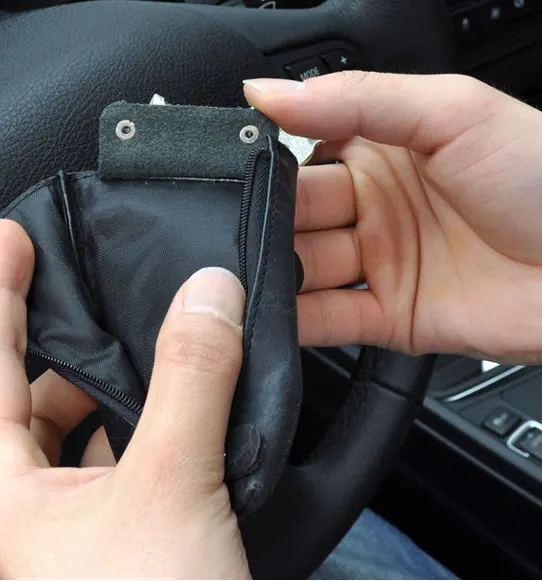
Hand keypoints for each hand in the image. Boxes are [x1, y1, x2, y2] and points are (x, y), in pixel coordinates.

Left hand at [0, 219, 250, 578]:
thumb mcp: (169, 486)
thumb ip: (188, 382)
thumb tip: (206, 298)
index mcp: (10, 493)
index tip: (8, 239)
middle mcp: (38, 506)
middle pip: (37, 394)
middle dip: (70, 343)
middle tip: (101, 294)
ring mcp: (84, 521)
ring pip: (88, 426)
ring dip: (121, 385)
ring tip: (157, 344)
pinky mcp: (129, 531)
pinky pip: (130, 454)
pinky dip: (155, 420)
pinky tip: (186, 406)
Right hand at [245, 73, 541, 364]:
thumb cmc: (541, 177)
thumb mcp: (450, 111)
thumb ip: (355, 99)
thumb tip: (270, 92)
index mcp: (381, 151)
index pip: (301, 157)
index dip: (267, 169)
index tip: (235, 175)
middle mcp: (374, 208)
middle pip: (295, 217)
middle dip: (268, 224)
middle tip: (249, 230)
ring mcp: (379, 263)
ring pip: (303, 270)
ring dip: (276, 274)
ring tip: (254, 274)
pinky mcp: (388, 317)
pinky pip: (328, 321)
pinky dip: (296, 322)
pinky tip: (271, 314)